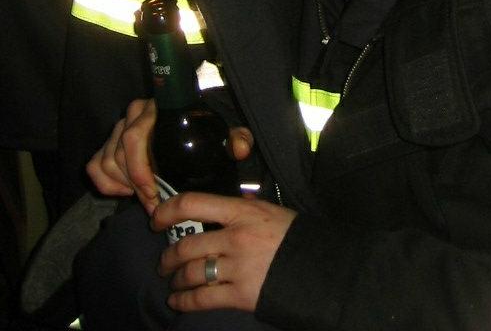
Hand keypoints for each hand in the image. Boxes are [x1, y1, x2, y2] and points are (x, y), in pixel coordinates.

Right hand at [87, 99, 253, 214]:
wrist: (192, 124)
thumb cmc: (208, 128)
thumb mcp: (226, 133)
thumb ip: (236, 138)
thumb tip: (240, 149)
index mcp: (155, 109)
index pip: (134, 138)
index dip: (139, 169)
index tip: (153, 192)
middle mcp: (133, 115)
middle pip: (118, 154)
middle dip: (135, 185)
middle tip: (154, 204)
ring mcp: (119, 128)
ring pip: (106, 161)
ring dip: (123, 185)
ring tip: (146, 198)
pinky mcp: (110, 143)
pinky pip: (96, 165)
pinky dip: (106, 183)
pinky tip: (125, 191)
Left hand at [152, 192, 296, 312]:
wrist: (320, 266)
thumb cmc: (294, 235)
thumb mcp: (268, 210)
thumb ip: (241, 210)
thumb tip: (216, 210)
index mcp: (241, 210)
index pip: (193, 203)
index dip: (167, 211)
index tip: (156, 220)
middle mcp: (235, 236)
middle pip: (186, 245)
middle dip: (168, 257)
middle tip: (164, 262)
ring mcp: (237, 266)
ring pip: (191, 272)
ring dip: (175, 279)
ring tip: (172, 281)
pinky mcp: (241, 294)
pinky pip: (202, 298)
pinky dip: (184, 301)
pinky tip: (177, 301)